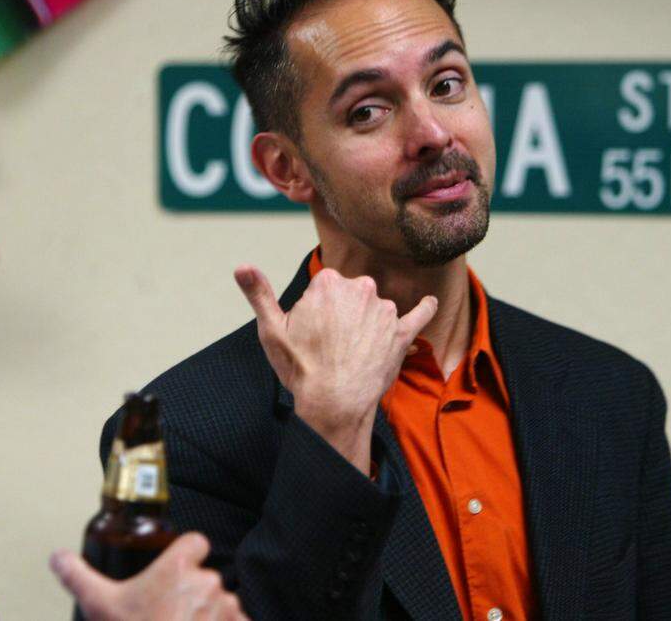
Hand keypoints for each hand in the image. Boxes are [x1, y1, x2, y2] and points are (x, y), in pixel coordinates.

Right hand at [50, 533, 247, 620]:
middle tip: (168, 613)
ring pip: (221, 600)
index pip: (196, 542)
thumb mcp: (99, 605)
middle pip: (205, 575)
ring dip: (208, 612)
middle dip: (191, 592)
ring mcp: (225, 607)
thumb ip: (78, 576)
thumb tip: (57, 557)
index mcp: (178, 567)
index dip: (187, 554)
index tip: (174, 571)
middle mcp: (207, 582)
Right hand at [234, 265, 436, 472]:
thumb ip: (258, 293)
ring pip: (375, 308)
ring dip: (368, 323)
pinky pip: (419, 314)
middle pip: (350, 294)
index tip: (312, 333)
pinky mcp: (402, 332)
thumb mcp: (271, 330)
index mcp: (328, 283)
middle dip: (342, 314)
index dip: (316, 310)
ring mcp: (384, 310)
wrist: (334, 403)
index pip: (324, 288)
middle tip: (331, 346)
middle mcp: (360, 288)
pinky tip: (429, 302)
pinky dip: (424, 308)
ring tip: (354, 354)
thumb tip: (241, 266)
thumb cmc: (301, 368)